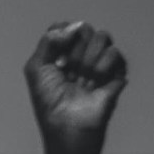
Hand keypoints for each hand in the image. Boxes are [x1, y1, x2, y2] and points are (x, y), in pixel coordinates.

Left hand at [24, 21, 128, 153]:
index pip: (65, 27)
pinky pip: (114, 53)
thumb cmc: (49, 103)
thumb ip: (48, 41)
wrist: (68, 128)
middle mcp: (81, 55)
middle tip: (67, 72)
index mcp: (60, 53)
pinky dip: (102, 66)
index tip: (54, 61)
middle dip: (73, 50)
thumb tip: (73, 25)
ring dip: (88, 59)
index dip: (60, 38)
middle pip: (83, 28)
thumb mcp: (36, 69)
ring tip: (81, 81)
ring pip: (102, 36)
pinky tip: (93, 84)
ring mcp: (99, 63)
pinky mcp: (116, 74)